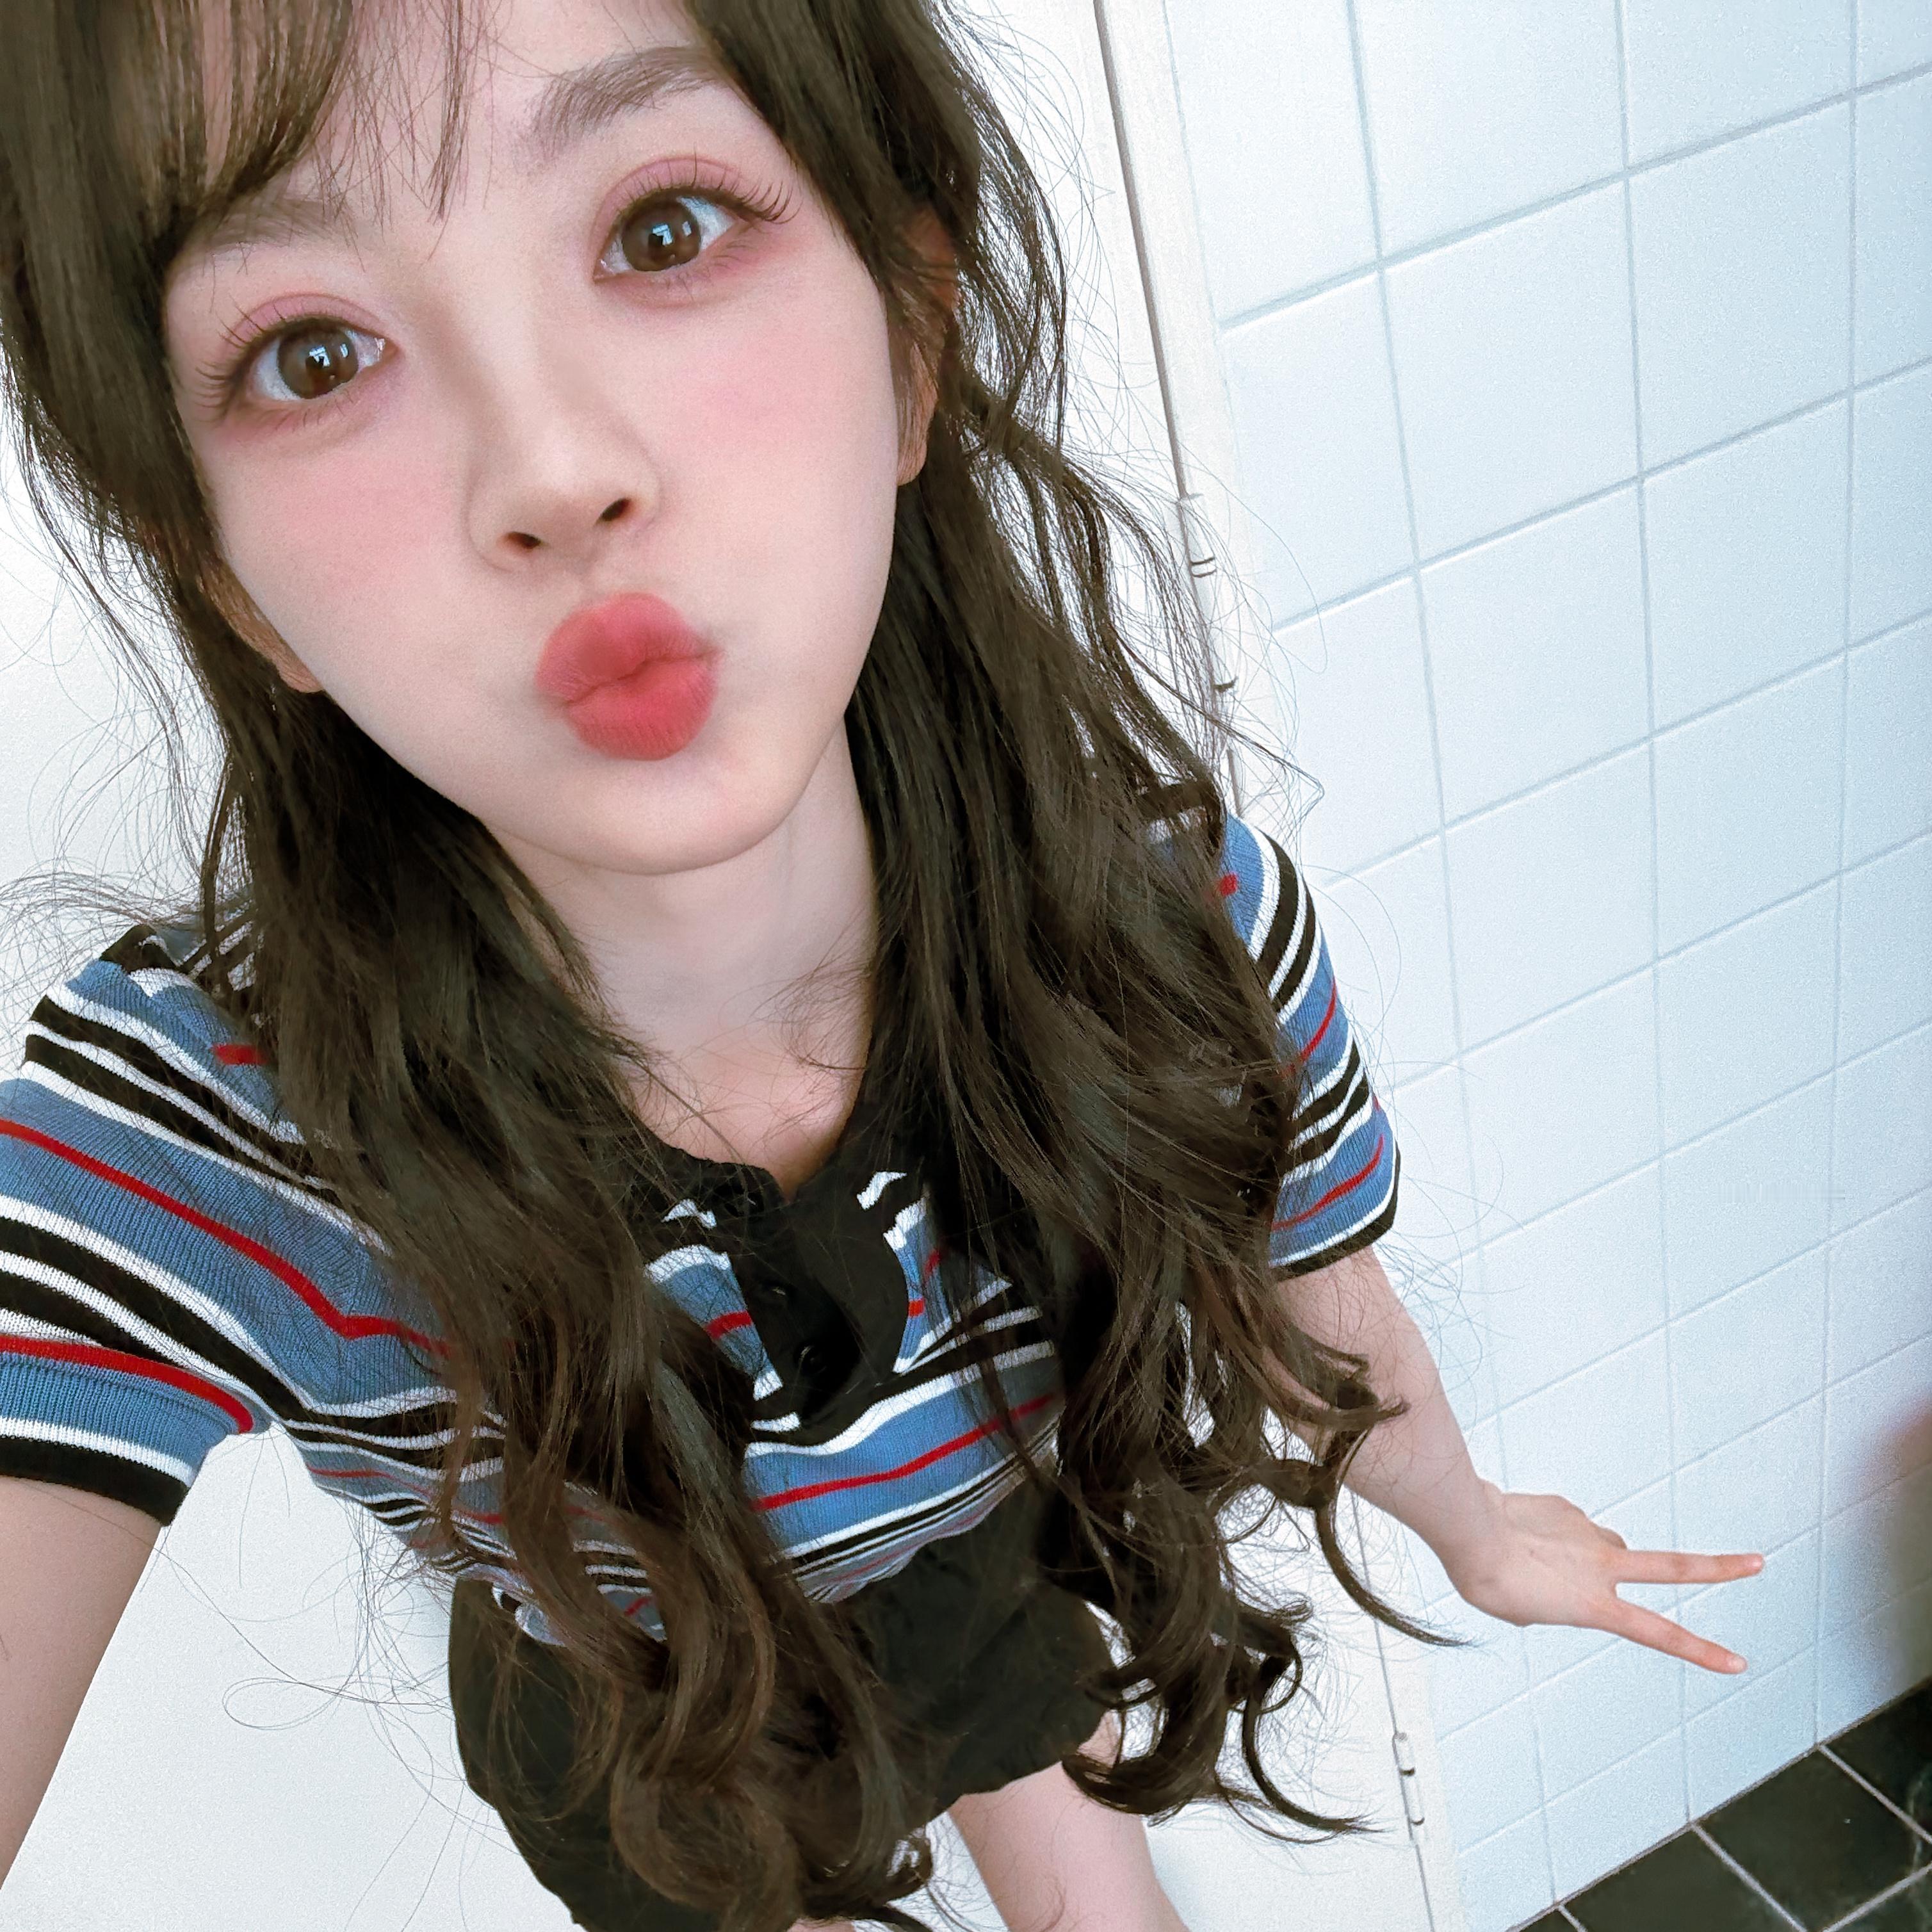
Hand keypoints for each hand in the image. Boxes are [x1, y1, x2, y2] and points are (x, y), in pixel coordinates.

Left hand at [1438, 1481, 1765, 1674]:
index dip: (1700, 1650)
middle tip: (1758, 1561)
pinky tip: (1520, 1536)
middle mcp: (1603, 1566)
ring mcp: (1588, 1533)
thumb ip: (1564, 1595)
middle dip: (1721, 1567)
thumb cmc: (1489, 1579)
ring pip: (1603, 1549)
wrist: (1466, 1528)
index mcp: (1595, 1605)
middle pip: (1675, 1566)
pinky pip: (1567, 1527)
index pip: (1659, 1633)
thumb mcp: (1527, 1611)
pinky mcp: (1567, 1508)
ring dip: (1584, 1560)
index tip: (1738, 1662)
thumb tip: (1576, 1563)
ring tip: (1535, 1563)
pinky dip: (1551, 1537)